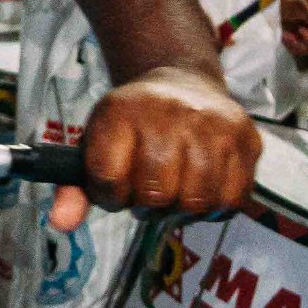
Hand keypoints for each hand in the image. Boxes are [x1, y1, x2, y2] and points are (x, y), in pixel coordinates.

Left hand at [49, 66, 258, 232]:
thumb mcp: (94, 144)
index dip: (109, 196)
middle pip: (155, 194)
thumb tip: (61, 223)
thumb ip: (73, 188)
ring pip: (196, 200)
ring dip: (182, 209)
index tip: (114, 188)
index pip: (109, 179)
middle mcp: (168, 113)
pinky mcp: (245, 137)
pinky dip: (214, 207)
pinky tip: (201, 189)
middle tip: (147, 191)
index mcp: (120, 112)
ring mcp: (212, 125)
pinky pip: (232, 198)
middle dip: (146, 205)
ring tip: (174, 191)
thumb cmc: (132, 126)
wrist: (182, 84)